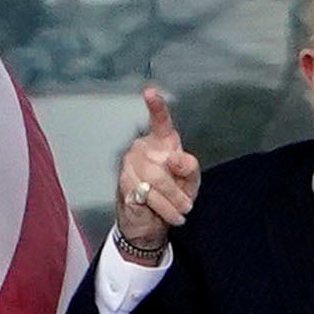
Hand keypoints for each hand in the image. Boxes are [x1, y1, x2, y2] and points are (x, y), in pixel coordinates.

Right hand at [117, 86, 196, 256]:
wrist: (151, 222)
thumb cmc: (171, 195)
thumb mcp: (190, 181)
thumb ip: (189, 167)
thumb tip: (175, 160)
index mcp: (161, 142)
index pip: (160, 121)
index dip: (156, 106)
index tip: (150, 92)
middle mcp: (143, 149)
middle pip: (165, 166)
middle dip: (178, 191)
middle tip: (186, 205)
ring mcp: (130, 165)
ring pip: (155, 183)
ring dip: (170, 203)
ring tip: (178, 212)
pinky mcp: (123, 183)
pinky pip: (145, 195)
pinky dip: (160, 208)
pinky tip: (162, 213)